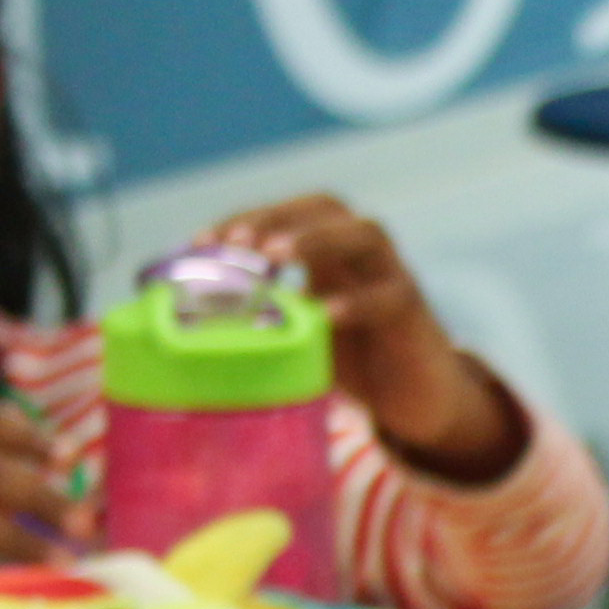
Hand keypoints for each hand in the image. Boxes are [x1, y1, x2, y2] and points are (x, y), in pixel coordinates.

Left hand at [199, 195, 526, 479]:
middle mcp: (363, 253)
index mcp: (330, 251)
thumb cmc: (355, 362)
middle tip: (239, 242)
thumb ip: (262, 318)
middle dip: (277, 216)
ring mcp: (393, 276)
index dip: (245, 218)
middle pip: (325, 207)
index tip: (203, 241)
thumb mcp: (300, 334)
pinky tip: (325, 314)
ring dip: (316, 239)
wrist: (418, 401)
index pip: (287, 213)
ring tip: (275, 256)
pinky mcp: (414, 313)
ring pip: (364, 234)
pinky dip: (357, 301)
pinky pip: (389, 296)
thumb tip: (189, 326)